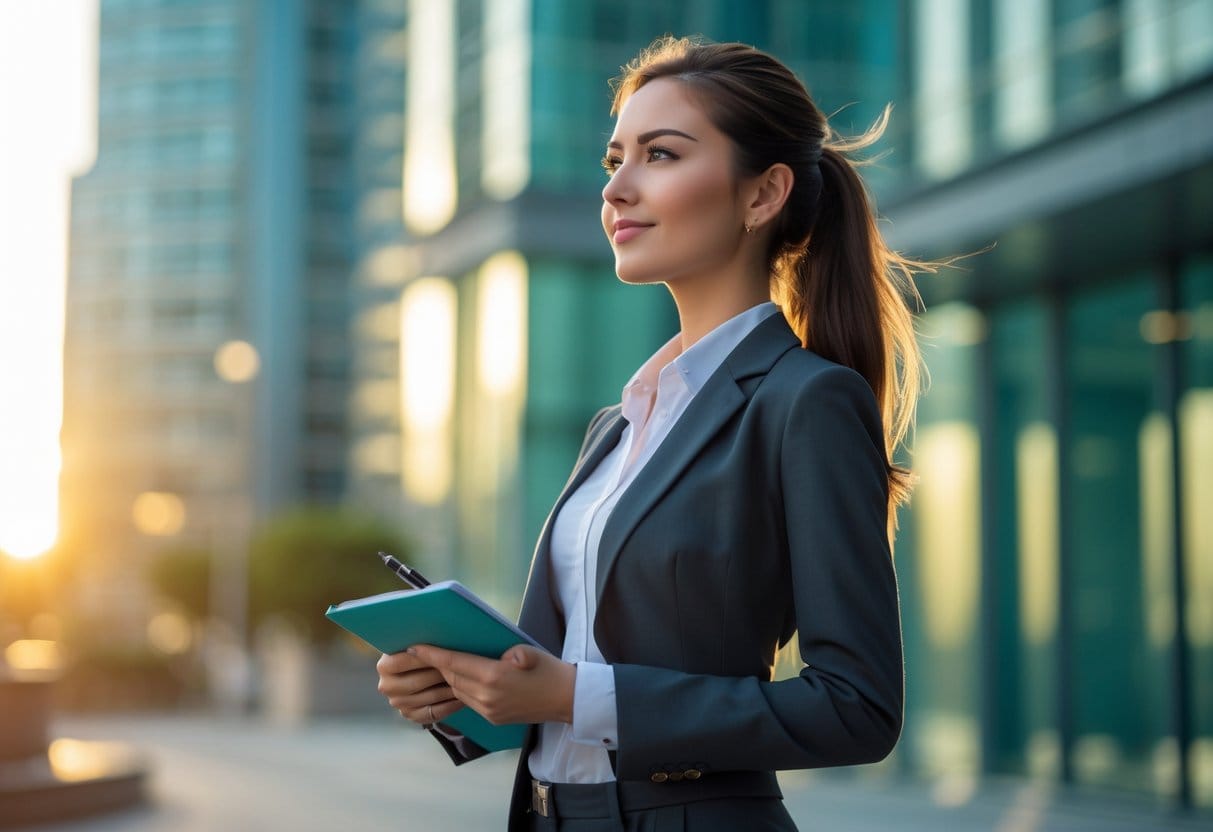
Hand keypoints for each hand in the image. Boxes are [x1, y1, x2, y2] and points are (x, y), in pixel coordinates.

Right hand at [376, 650, 463, 725]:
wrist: (423, 668)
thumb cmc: (424, 650)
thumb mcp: (420, 643)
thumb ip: (422, 644)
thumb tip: (428, 642)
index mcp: (384, 666)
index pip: (401, 662)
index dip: (422, 657)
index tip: (441, 652)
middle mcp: (387, 686)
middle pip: (417, 682)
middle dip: (440, 674)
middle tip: (459, 667)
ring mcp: (398, 703)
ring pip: (429, 697)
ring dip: (449, 689)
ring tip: (465, 680)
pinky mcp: (410, 715)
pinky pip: (434, 713)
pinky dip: (449, 705)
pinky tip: (461, 697)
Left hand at [407, 644, 575, 725]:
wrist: (566, 700)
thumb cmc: (548, 670)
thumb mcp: (529, 651)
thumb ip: (510, 652)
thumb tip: (501, 656)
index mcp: (494, 676)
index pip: (454, 663)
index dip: (432, 654)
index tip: (414, 646)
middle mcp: (486, 696)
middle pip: (451, 677)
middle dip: (436, 664)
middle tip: (423, 651)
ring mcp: (488, 710)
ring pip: (457, 691)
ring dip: (447, 677)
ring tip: (438, 663)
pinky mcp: (492, 718)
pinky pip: (467, 701)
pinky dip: (459, 689)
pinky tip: (458, 679)